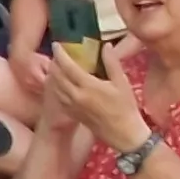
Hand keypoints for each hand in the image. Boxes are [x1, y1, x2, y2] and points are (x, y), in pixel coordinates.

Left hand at [49, 40, 143, 154]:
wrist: (123, 133)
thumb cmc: (126, 107)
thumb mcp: (122, 83)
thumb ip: (112, 63)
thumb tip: (106, 46)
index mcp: (88, 86)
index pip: (68, 66)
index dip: (61, 54)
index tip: (57, 45)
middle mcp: (75, 95)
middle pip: (57, 76)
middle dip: (55, 63)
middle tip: (57, 54)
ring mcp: (71, 105)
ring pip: (55, 86)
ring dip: (53, 75)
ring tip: (56, 66)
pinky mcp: (71, 113)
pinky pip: (58, 96)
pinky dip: (55, 87)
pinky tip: (59, 83)